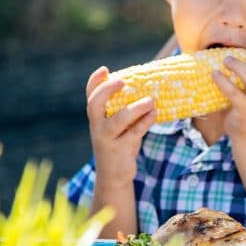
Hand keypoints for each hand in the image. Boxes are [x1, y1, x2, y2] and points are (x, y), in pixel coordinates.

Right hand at [86, 66, 156, 187]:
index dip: (95, 81)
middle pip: (95, 105)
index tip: (104, 69)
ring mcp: (107, 139)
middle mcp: (98, 127)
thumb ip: (124, 109)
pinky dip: (145, 122)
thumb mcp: (118, 126)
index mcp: (97, 117)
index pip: (90, 95)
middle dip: (107, 90)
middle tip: (123, 81)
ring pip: (117, 121)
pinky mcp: (121, 150)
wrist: (114, 176)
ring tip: (150, 100)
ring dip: (134, 109)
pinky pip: (134, 133)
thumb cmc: (120, 143)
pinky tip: (155, 114)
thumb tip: (148, 86)